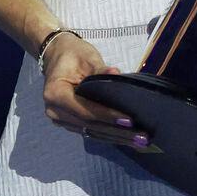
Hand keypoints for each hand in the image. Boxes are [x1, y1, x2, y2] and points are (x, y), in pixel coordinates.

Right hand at [39, 33, 151, 149]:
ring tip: (139, 142)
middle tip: (141, 137)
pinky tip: (126, 139)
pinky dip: (109, 135)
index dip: (107, 116)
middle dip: (117, 132)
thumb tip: (116, 73)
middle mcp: (55, 111)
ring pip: (91, 132)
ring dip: (116, 137)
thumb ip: (100, 70)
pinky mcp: (69, 122)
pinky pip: (90, 131)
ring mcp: (60, 119)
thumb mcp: (87, 58)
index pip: (85, 109)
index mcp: (55, 93)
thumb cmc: (72, 54)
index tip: (129, 121)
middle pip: (89, 125)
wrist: (57, 55)